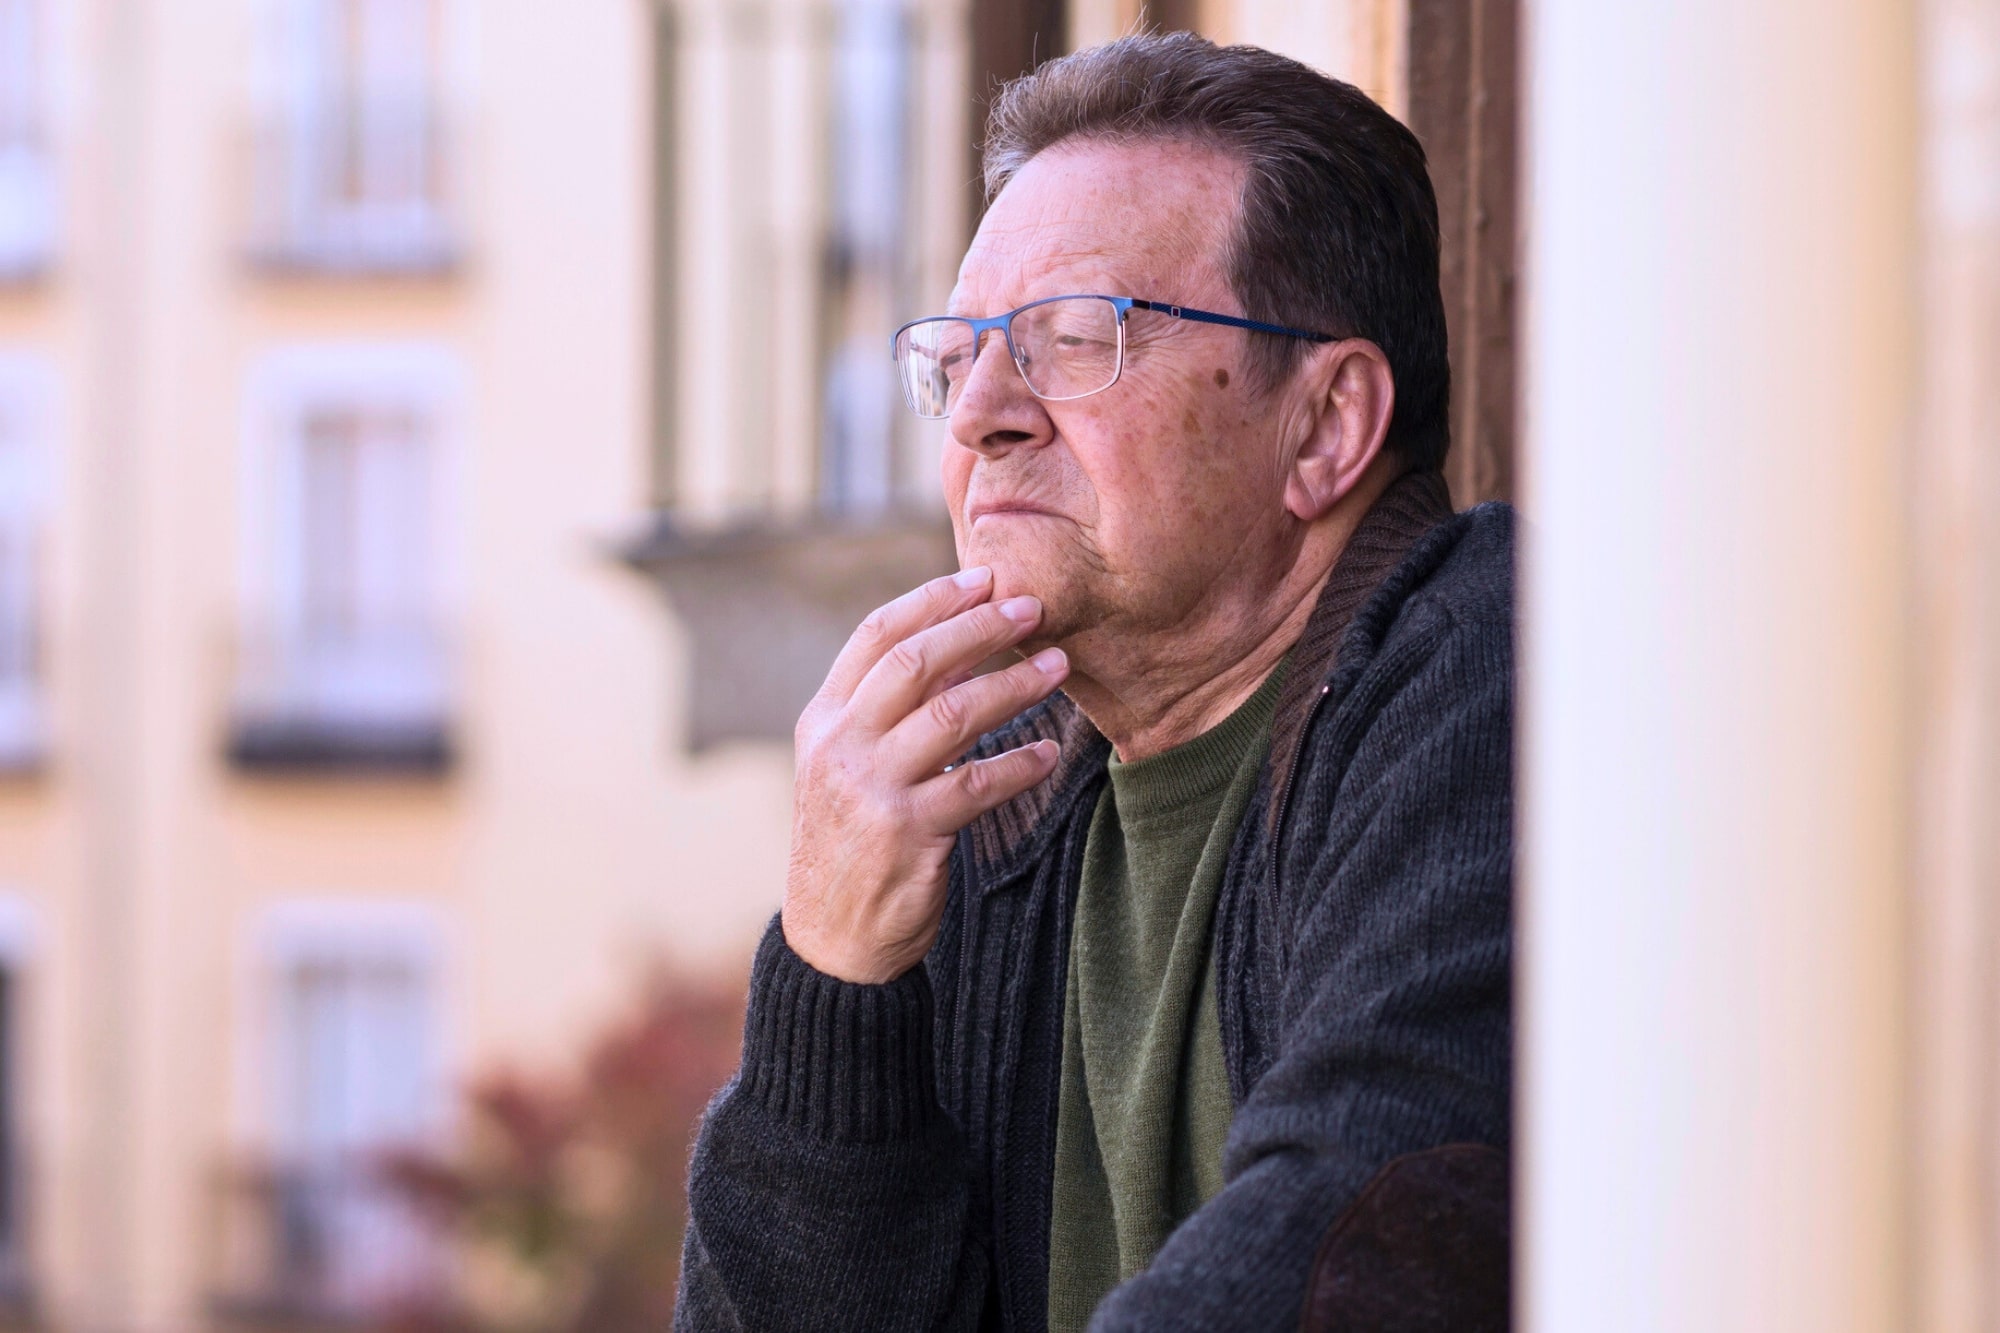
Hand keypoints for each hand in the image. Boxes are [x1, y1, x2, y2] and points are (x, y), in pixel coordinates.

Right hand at [781, 566, 1069, 983]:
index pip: (876, 637)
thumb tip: (962, 647)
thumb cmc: (853, 842)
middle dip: (979, 627)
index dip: (932, 600)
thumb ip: (891, 711)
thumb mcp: (849, 767)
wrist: (831, 937)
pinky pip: (976, 784)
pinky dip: (1018, 763)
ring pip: (952, 714)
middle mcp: (839, 746)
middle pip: (915, 663)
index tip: (984, 578)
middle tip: (1033, 608)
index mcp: (822, 720)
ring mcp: (870, 789)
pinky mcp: (906, 833)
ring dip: (1013, 685)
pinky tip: (1047, 752)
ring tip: (1058, 666)